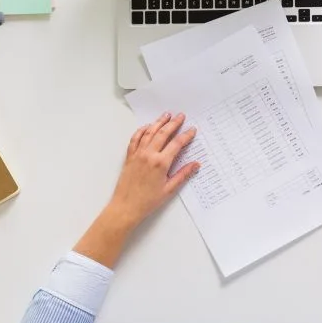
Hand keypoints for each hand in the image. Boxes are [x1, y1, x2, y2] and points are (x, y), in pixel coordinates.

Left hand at [106, 113, 200, 229]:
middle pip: (163, 133)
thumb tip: (195, 165)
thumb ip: (183, 174)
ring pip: (149, 133)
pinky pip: (135, 139)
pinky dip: (141, 130)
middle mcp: (149, 155)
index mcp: (161, 163)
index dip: (186, 135)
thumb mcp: (169, 189)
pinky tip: (147, 126)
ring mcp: (138, 154)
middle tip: (181, 116)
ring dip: (159, 122)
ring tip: (166, 115)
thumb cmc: (147, 201)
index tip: (192, 130)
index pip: (177, 144)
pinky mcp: (130, 157)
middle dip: (173, 123)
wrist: (126, 207)